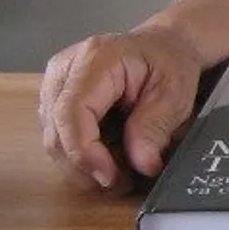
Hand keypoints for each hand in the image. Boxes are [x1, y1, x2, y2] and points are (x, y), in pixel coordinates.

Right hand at [38, 26, 204, 193]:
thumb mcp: (175, 93)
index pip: (71, 112)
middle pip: (55, 131)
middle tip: (122, 183)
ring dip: (82, 165)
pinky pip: (58, 137)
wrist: (163, 46)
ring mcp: (54, 84)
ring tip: (120, 171)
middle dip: (84, 167)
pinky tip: (107, 157)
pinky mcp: (54, 99)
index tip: (109, 178)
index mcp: (96, 60)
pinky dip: (81, 155)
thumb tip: (141, 165)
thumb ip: (155, 127)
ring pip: (52, 139)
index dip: (84, 152)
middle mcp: (64, 69)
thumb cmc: (170, 63)